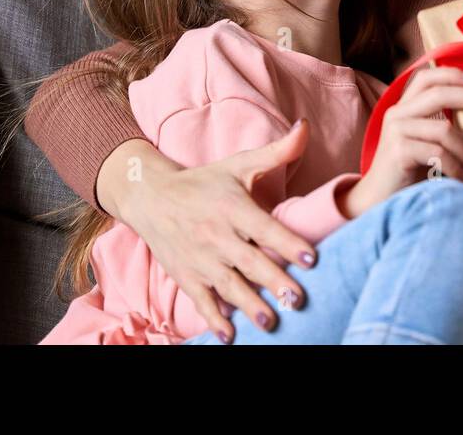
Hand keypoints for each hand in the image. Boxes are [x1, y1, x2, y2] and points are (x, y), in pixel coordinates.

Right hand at [104, 126, 319, 340]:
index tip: (311, 258)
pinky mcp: (186, 276)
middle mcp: (216, 234)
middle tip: (298, 298)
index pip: (265, 227)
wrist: (151, 197)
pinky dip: (214, 319)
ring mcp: (200, 258)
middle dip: (274, 281)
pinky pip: (201, 301)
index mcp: (233, 207)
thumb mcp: (239, 163)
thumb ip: (278, 151)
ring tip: (271, 322)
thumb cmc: (204, 181)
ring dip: (249, 305)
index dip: (288, 242)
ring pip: (228, 285)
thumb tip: (306, 127)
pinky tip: (230, 335)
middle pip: (250, 261)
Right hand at [346, 67, 462, 216]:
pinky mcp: (398, 151)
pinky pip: (438, 153)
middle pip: (438, 94)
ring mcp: (396, 131)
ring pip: (444, 129)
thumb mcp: (424, 142)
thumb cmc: (408, 172)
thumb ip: (439, 123)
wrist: (380, 201)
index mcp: (403, 107)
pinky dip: (456, 168)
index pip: (426, 77)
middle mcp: (396, 113)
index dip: (451, 73)